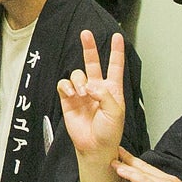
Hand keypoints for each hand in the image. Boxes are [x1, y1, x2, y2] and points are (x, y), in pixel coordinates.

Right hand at [58, 31, 129, 158]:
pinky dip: (67, 87)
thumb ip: (104, 94)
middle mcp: (96, 88)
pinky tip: (72, 94)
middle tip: (85, 34)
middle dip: (89, 47)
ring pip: (77, 74)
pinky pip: (64, 85)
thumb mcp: (115, 112)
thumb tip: (89, 85)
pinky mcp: (68, 100)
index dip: (116, 51)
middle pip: (93, 62)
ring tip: (82, 93)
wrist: (95, 147)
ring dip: (79, 81)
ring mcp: (82, 93)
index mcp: (112, 89)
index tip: (118, 36)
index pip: (115, 66)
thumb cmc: (109, 132)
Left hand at [111, 149, 181, 181]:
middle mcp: (168, 181)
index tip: (126, 159)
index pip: (150, 172)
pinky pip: (142, 180)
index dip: (137, 165)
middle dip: (130, 158)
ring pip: (142, 171)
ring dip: (126, 164)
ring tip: (113, 158)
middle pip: (145, 167)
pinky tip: (119, 170)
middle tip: (117, 150)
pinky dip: (130, 174)